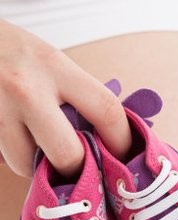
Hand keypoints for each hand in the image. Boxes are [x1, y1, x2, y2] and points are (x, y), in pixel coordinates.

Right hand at [0, 18, 130, 176]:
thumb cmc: (10, 51)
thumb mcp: (49, 60)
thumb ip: (76, 93)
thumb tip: (107, 136)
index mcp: (54, 67)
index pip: (106, 110)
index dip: (122, 140)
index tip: (123, 154)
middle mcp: (26, 89)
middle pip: (67, 154)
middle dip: (76, 168)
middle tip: (78, 166)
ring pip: (26, 164)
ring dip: (35, 165)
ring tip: (35, 146)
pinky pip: (2, 158)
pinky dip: (13, 155)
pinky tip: (13, 137)